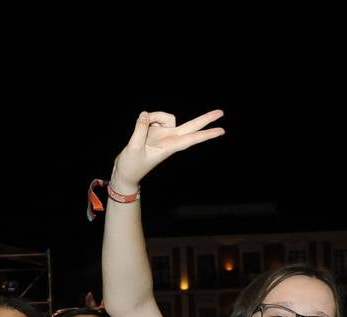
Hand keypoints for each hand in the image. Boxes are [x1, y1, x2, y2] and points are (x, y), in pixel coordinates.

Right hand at [110, 110, 224, 192]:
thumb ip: (139, 130)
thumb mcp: (133, 148)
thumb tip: (145, 114)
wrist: (125, 173)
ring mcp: (163, 134)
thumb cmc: (131, 166)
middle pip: (192, 127)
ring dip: (155, 115)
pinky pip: (154, 117)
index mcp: (169, 147)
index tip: (222, 131)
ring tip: (142, 123)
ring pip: (167, 117)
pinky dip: (147, 118)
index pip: (192, 139)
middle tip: (222, 113)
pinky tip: (140, 124)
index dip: (206, 134)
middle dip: (205, 119)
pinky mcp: (154, 131)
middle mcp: (169, 139)